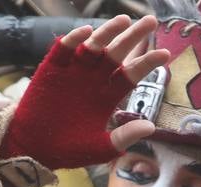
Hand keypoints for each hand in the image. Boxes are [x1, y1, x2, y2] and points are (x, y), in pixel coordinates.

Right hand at [0, 15, 169, 169]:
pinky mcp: (52, 69)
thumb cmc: (69, 150)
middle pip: (116, 54)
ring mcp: (73, 72)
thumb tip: (151, 127)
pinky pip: (64, 49)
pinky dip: (74, 39)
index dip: (146, 64)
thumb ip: (123, 137)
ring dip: (107, 32)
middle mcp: (93, 80)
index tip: (165, 55)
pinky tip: (87, 32)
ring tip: (123, 21)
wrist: (35, 150)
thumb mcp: (100, 148)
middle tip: (150, 22)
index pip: (131, 74)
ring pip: (93, 46)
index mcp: (107, 96)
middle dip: (133, 38)